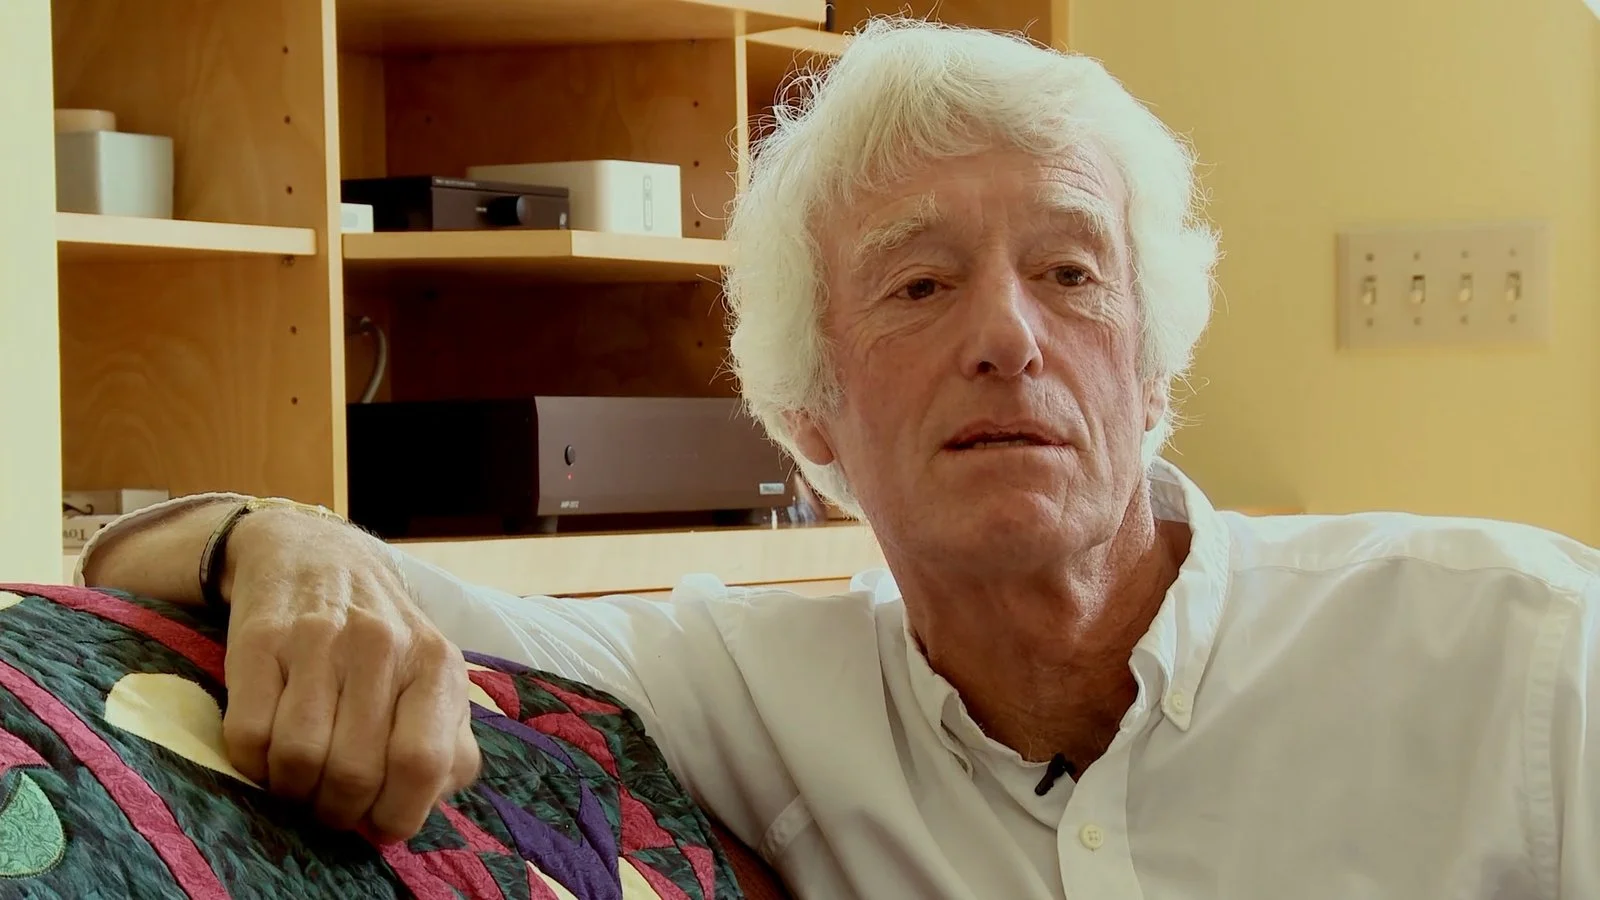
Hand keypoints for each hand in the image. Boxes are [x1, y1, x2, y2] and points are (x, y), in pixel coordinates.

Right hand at [217, 507, 480, 840]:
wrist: (314, 556)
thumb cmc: (382, 637)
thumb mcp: (432, 676)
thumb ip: (448, 739)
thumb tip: (431, 800)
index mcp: (436, 664)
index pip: (424, 763)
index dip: (397, 813)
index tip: (379, 823)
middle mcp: (382, 646)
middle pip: (355, 772)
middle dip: (338, 810)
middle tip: (330, 805)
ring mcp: (318, 640)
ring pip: (298, 758)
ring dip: (292, 789)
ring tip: (298, 778)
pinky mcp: (258, 639)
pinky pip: (247, 735)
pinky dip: (252, 764)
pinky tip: (266, 750)